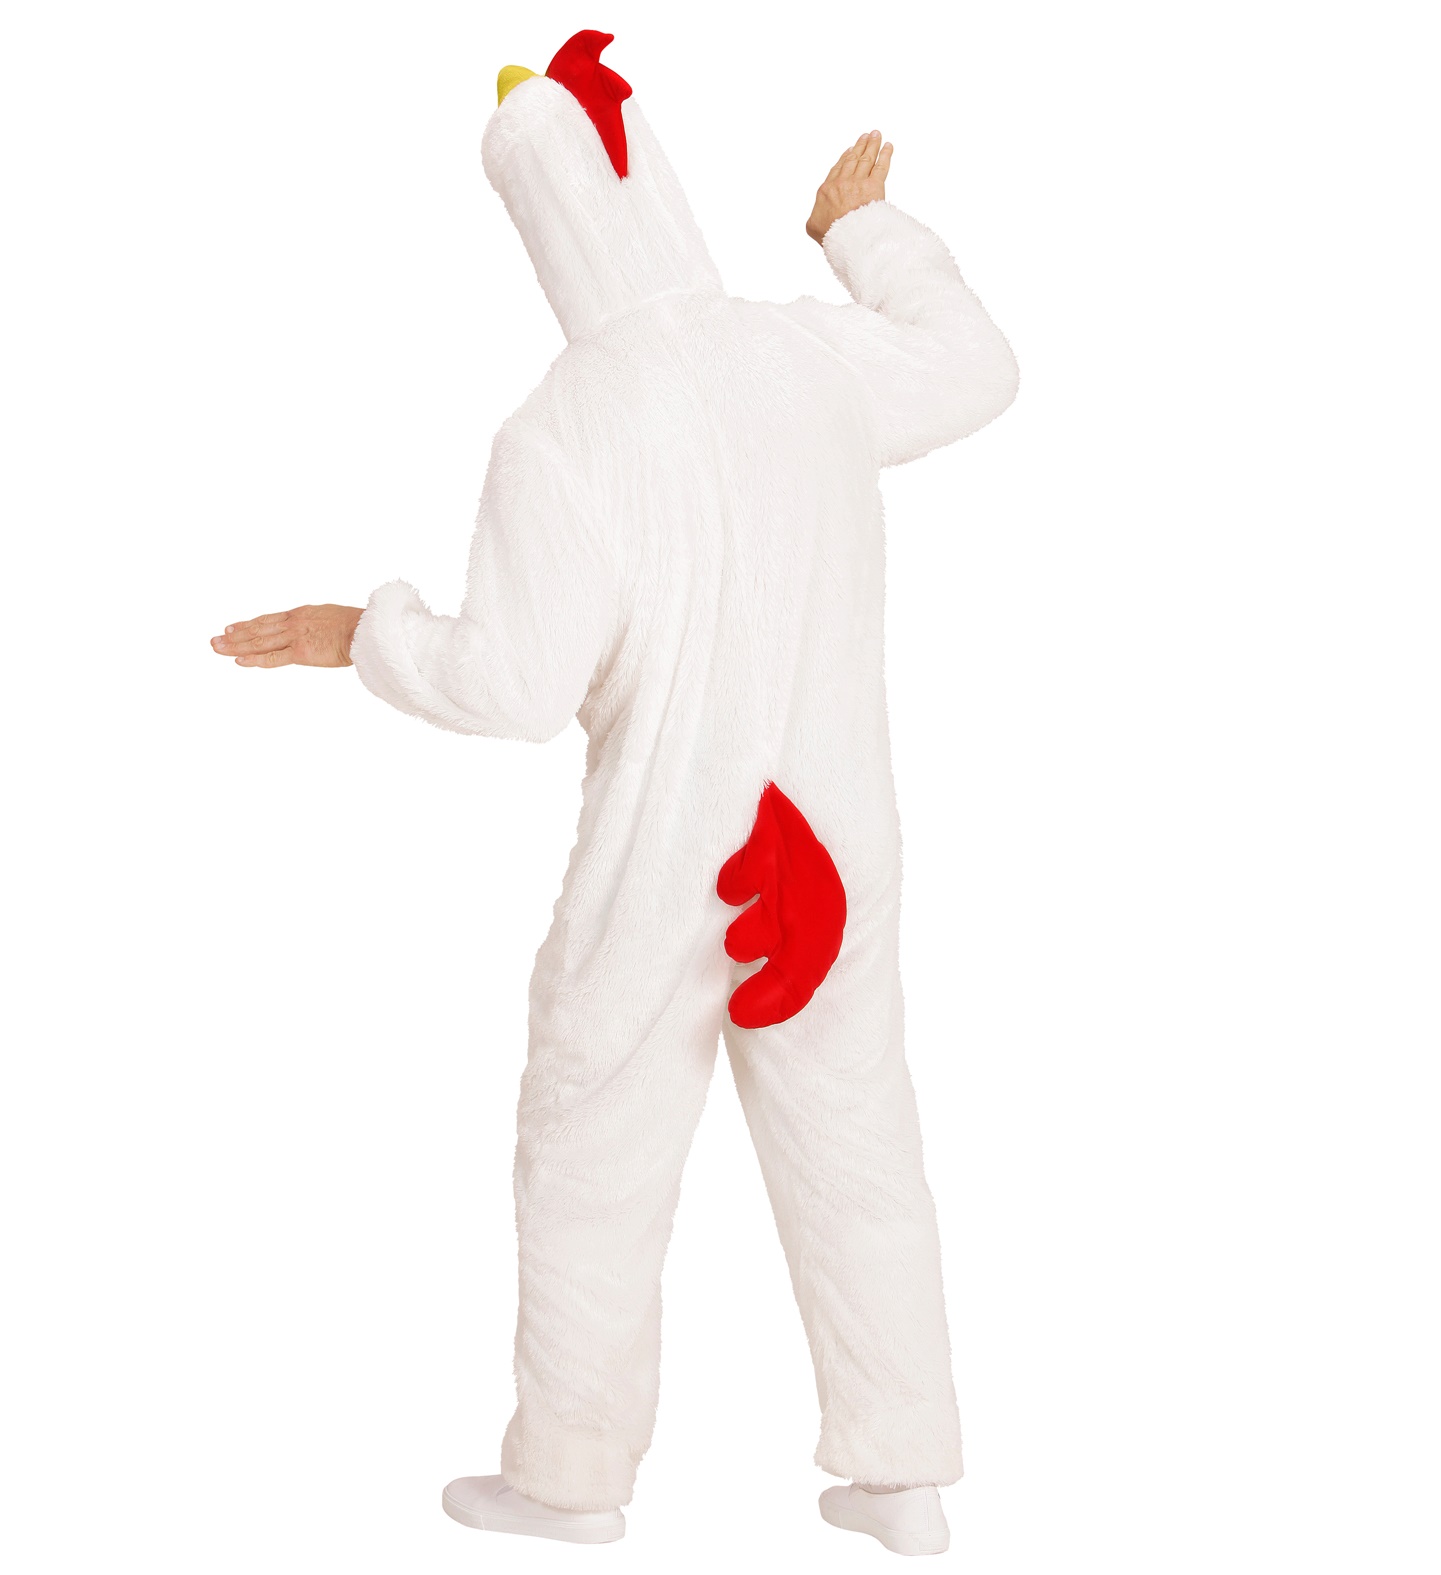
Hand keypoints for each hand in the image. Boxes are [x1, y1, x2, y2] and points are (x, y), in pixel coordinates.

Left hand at [210, 603, 362, 667]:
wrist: (366, 630)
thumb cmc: (357, 626)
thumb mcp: (332, 618)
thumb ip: (320, 625)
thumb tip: (320, 631)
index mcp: (301, 614)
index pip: (267, 620)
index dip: (247, 624)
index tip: (231, 627)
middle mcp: (293, 623)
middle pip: (256, 629)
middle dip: (234, 635)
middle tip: (215, 639)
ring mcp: (294, 637)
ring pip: (258, 642)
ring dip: (235, 645)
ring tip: (217, 648)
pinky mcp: (300, 653)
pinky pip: (272, 658)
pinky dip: (254, 659)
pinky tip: (239, 661)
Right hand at [806, 130, 891, 244]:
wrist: (846, 236)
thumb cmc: (831, 234)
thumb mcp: (813, 226)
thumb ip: (814, 217)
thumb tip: (816, 217)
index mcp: (827, 189)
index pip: (837, 169)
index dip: (845, 158)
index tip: (850, 150)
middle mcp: (842, 182)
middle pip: (853, 159)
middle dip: (860, 146)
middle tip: (865, 136)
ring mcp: (858, 182)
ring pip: (866, 159)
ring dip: (872, 145)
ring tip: (876, 135)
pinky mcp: (874, 186)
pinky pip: (881, 166)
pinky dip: (885, 155)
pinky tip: (888, 146)